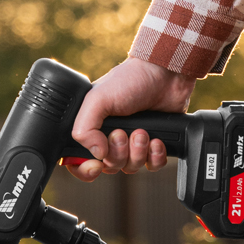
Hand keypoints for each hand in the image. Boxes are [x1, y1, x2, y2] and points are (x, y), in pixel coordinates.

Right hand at [68, 59, 195, 181]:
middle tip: (123, 133)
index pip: (78, 161)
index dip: (85, 169)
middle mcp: (109, 138)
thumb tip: (96, 154)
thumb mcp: (97, 99)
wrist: (165, 74)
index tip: (97, 165)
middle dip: (118, 153)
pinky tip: (157, 140)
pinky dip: (155, 156)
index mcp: (91, 128)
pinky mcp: (153, 145)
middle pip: (108, 167)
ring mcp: (132, 143)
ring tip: (142, 132)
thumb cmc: (130, 80)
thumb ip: (84, 128)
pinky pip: (152, 165)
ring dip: (137, 152)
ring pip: (130, 167)